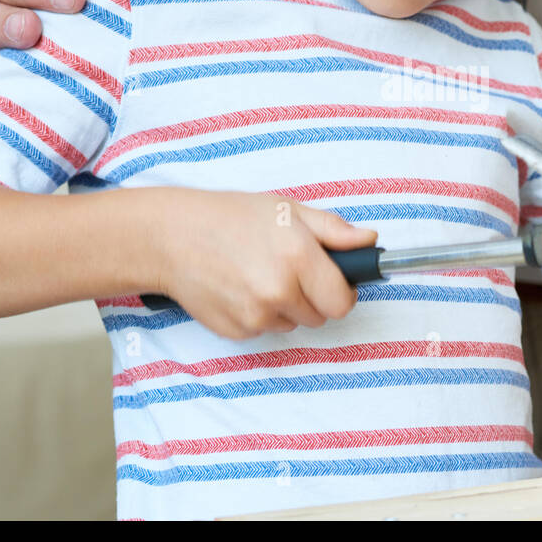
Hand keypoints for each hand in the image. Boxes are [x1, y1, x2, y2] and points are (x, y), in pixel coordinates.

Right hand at [150, 189, 378, 339]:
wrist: (172, 237)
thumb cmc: (231, 217)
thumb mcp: (287, 210)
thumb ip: (334, 230)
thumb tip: (369, 242)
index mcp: (298, 258)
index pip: (342, 302)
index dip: (343, 291)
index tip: (336, 281)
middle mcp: (278, 292)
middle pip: (320, 317)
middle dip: (313, 297)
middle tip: (290, 269)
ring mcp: (255, 316)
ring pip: (292, 324)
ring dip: (285, 307)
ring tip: (259, 273)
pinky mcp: (236, 331)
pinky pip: (264, 330)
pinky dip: (259, 314)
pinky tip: (240, 287)